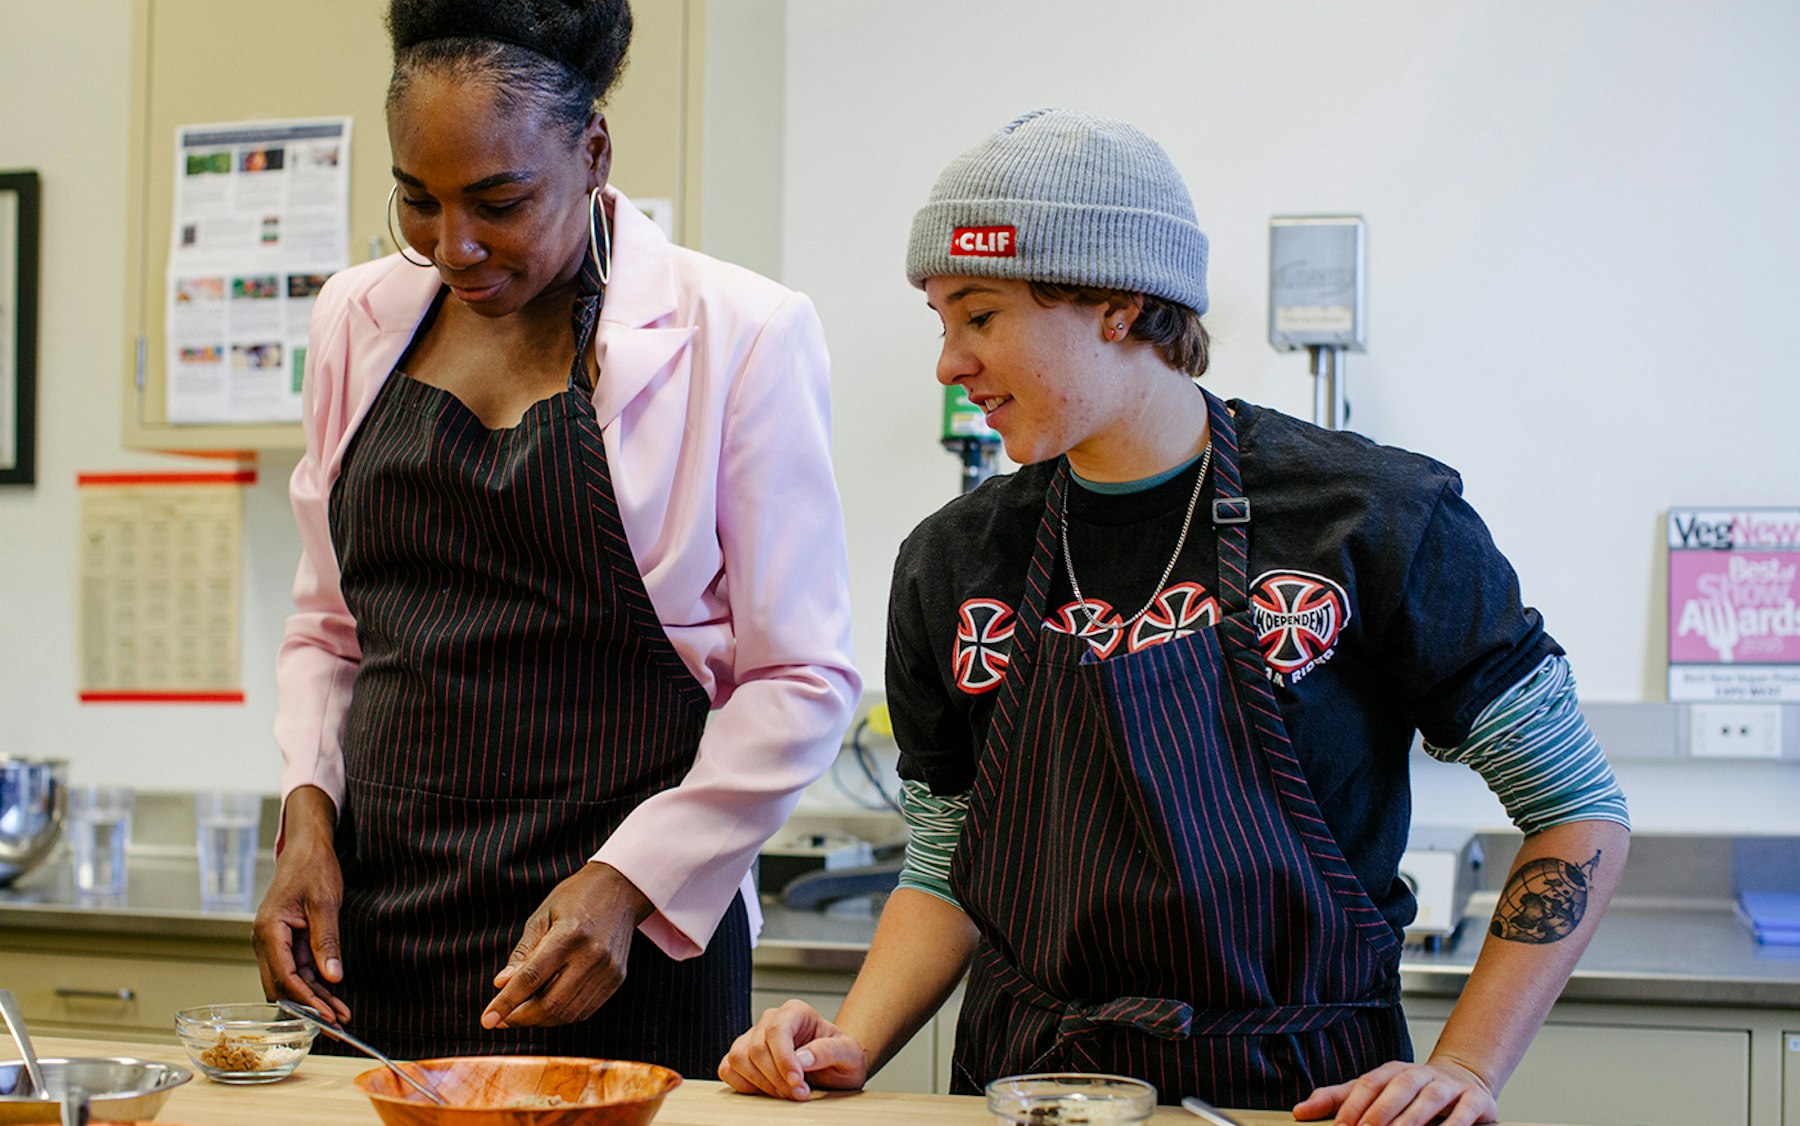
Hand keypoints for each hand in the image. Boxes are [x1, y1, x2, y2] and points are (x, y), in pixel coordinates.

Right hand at [252, 789, 349, 1022]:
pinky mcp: (286, 941)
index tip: (328, 1016)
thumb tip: (332, 977)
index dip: (307, 999)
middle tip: (337, 1025)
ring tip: (341, 1016)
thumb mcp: (324, 903)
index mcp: (269, 931)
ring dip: (315, 999)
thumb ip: (326, 940)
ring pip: (292, 980)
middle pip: (284, 985)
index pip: (285, 976)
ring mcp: (274, 942)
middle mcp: (265, 941)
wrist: (307, 845)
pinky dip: (315, 983)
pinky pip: (299, 968)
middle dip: (309, 1007)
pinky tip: (334, 997)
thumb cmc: (313, 867)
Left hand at [481, 861, 651, 1028]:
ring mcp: (608, 970)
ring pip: (568, 1014)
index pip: (531, 978)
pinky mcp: (616, 979)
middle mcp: (592, 956)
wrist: (621, 889)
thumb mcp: (542, 916)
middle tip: (501, 1019)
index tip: (487, 1019)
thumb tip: (500, 985)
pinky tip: (547, 1006)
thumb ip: (522, 952)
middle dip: (520, 1018)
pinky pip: (584, 1011)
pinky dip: (561, 1016)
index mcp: (569, 934)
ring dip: (540, 1020)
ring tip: (521, 1013)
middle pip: (550, 1004)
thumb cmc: (575, 897)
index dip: (506, 1002)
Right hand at [717, 999, 868, 1099]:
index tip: (797, 1082)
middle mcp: (770, 1020)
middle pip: (757, 1048)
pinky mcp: (742, 1057)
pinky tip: (766, 1091)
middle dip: (777, 1078)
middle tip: (800, 1094)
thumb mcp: (848, 1054)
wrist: (835, 1067)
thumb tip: (802, 1058)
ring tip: (786, 1094)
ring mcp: (752, 1038)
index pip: (777, 1029)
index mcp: (795, 1012)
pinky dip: (743, 1085)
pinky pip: (727, 1069)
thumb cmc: (841, 1056)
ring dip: (761, 1084)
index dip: (783, 1058)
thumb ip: (828, 1051)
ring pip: (739, 1058)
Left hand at [1295, 1057, 1496, 1125]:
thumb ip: (1339, 1100)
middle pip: (1397, 1088)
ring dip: (1411, 1119)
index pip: (1369, 1084)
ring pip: (1428, 1100)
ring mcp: (1447, 1087)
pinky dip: (1453, 1125)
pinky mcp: (1474, 1100)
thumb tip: (1300, 1111)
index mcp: (1392, 1072)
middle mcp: (1420, 1075)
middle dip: (1380, 1113)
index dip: (1353, 1105)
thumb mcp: (1376, 1092)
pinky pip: (1463, 1112)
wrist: (1464, 1079)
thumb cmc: (1413, 1091)